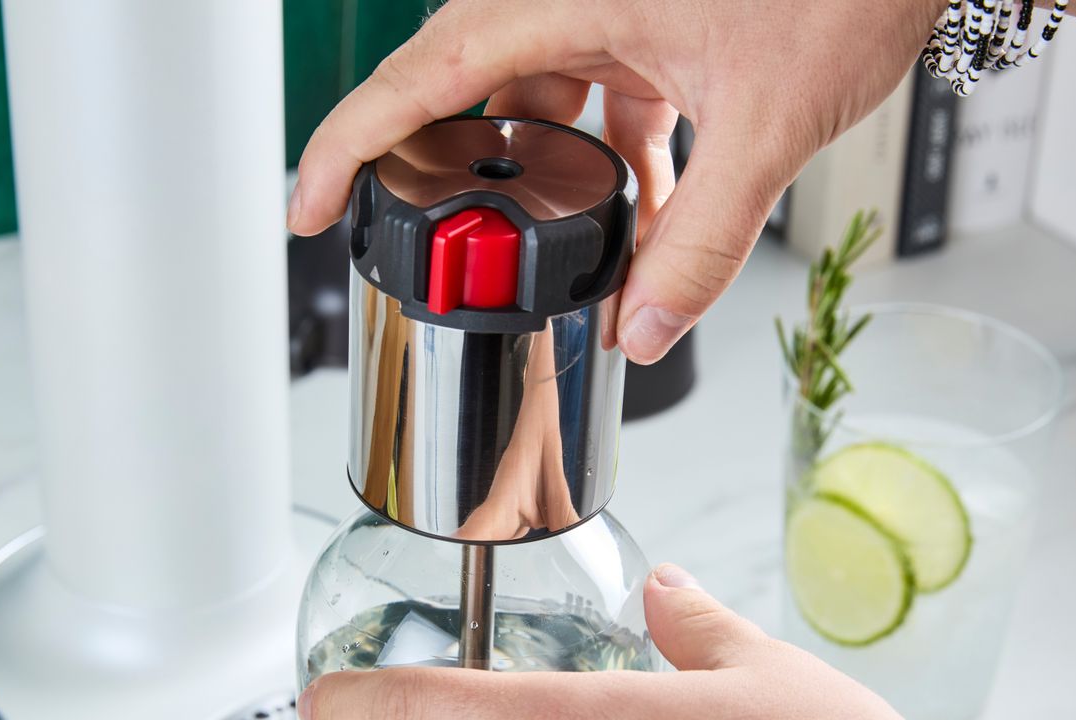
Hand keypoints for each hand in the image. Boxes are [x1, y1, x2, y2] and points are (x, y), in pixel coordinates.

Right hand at [286, 0, 945, 362]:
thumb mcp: (767, 127)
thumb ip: (702, 242)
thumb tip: (644, 331)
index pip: (425, 74)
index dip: (351, 142)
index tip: (308, 207)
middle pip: (468, 89)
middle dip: (456, 176)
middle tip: (439, 248)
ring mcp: (613, 6)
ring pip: (542, 102)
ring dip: (555, 183)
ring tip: (566, 250)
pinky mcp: (652, 22)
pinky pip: (603, 99)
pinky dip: (617, 163)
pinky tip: (650, 215)